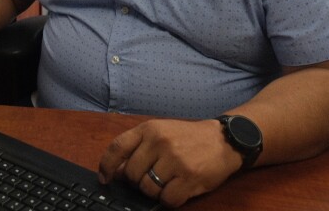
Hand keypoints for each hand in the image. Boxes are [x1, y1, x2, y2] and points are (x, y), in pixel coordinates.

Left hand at [97, 118, 242, 207]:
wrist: (223, 140)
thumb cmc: (189, 138)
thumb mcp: (162, 133)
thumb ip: (140, 147)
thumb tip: (118, 172)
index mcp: (149, 129)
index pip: (118, 147)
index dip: (107, 165)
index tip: (105, 179)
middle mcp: (159, 142)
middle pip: (132, 174)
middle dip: (139, 182)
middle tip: (153, 178)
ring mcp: (174, 160)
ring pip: (148, 189)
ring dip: (156, 191)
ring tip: (169, 181)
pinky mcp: (188, 177)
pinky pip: (167, 199)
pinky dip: (170, 200)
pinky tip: (178, 189)